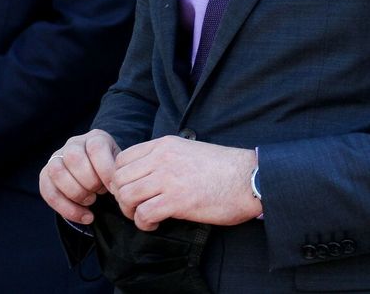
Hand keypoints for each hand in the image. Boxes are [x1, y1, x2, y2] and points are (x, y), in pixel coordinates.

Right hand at [39, 129, 120, 225]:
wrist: (99, 176)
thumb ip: (120, 173)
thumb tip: (120, 190)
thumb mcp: (120, 168)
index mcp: (95, 138)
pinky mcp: (45, 174)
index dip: (105, 170)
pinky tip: (83, 216)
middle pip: (73, 157)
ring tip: (90, 202)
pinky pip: (48, 190)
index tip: (114, 189)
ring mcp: (57, 157)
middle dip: (88, 181)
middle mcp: (73, 144)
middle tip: (99, 193)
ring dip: (75, 192)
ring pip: (57, 171)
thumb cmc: (112, 174)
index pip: (96, 148)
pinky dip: (65, 208)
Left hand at [109, 135, 258, 231]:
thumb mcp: (188, 150)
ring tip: (144, 217)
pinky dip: (143, 223)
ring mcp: (168, 179)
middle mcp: (161, 158)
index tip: (131, 191)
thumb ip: (164, 157)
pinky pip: (143, 214)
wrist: (250, 178)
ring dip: (130, 211)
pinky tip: (155, 225)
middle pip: (119, 178)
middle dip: (121, 197)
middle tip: (135, 207)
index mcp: (163, 145)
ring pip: (126, 195)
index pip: (122, 159)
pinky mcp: (177, 201)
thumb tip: (146, 174)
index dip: (120, 179)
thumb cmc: (223, 168)